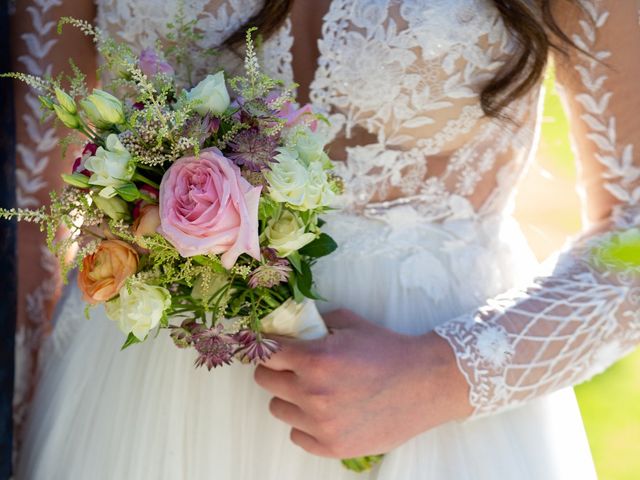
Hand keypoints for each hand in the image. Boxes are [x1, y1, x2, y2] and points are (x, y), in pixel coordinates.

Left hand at [254, 308, 472, 457]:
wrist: (426, 382)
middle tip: (295, 367)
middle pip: (266, 381)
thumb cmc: (388, 349)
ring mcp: (321, 424)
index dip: (268, 348)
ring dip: (290, 398)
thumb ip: (314, 323)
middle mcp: (313, 393)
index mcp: (315, 360)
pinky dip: (306, 424)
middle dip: (277, 370)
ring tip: (314, 390)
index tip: (273, 349)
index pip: (265, 354)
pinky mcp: (333, 446)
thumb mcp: (350, 322)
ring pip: (278, 409)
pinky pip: (297, 436)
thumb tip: (288, 324)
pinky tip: (325, 412)